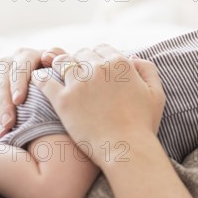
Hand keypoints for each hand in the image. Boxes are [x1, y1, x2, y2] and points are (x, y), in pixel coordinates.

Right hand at [0, 47, 65, 138]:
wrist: (56, 86)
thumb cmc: (63, 77)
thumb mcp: (62, 69)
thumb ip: (59, 62)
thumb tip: (48, 56)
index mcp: (28, 55)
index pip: (20, 66)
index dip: (18, 82)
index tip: (19, 100)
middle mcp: (11, 63)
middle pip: (3, 82)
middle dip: (4, 103)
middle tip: (9, 123)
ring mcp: (2, 76)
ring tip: (3, 131)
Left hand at [32, 44, 165, 167]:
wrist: (126, 148)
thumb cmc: (143, 124)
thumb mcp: (156, 93)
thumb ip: (147, 69)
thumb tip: (132, 57)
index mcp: (121, 64)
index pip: (102, 48)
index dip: (99, 57)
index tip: (97, 68)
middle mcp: (99, 68)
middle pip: (82, 53)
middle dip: (81, 61)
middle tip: (80, 74)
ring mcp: (79, 83)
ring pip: (62, 61)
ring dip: (61, 66)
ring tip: (60, 76)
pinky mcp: (63, 100)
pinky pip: (44, 80)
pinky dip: (41, 78)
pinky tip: (40, 81)